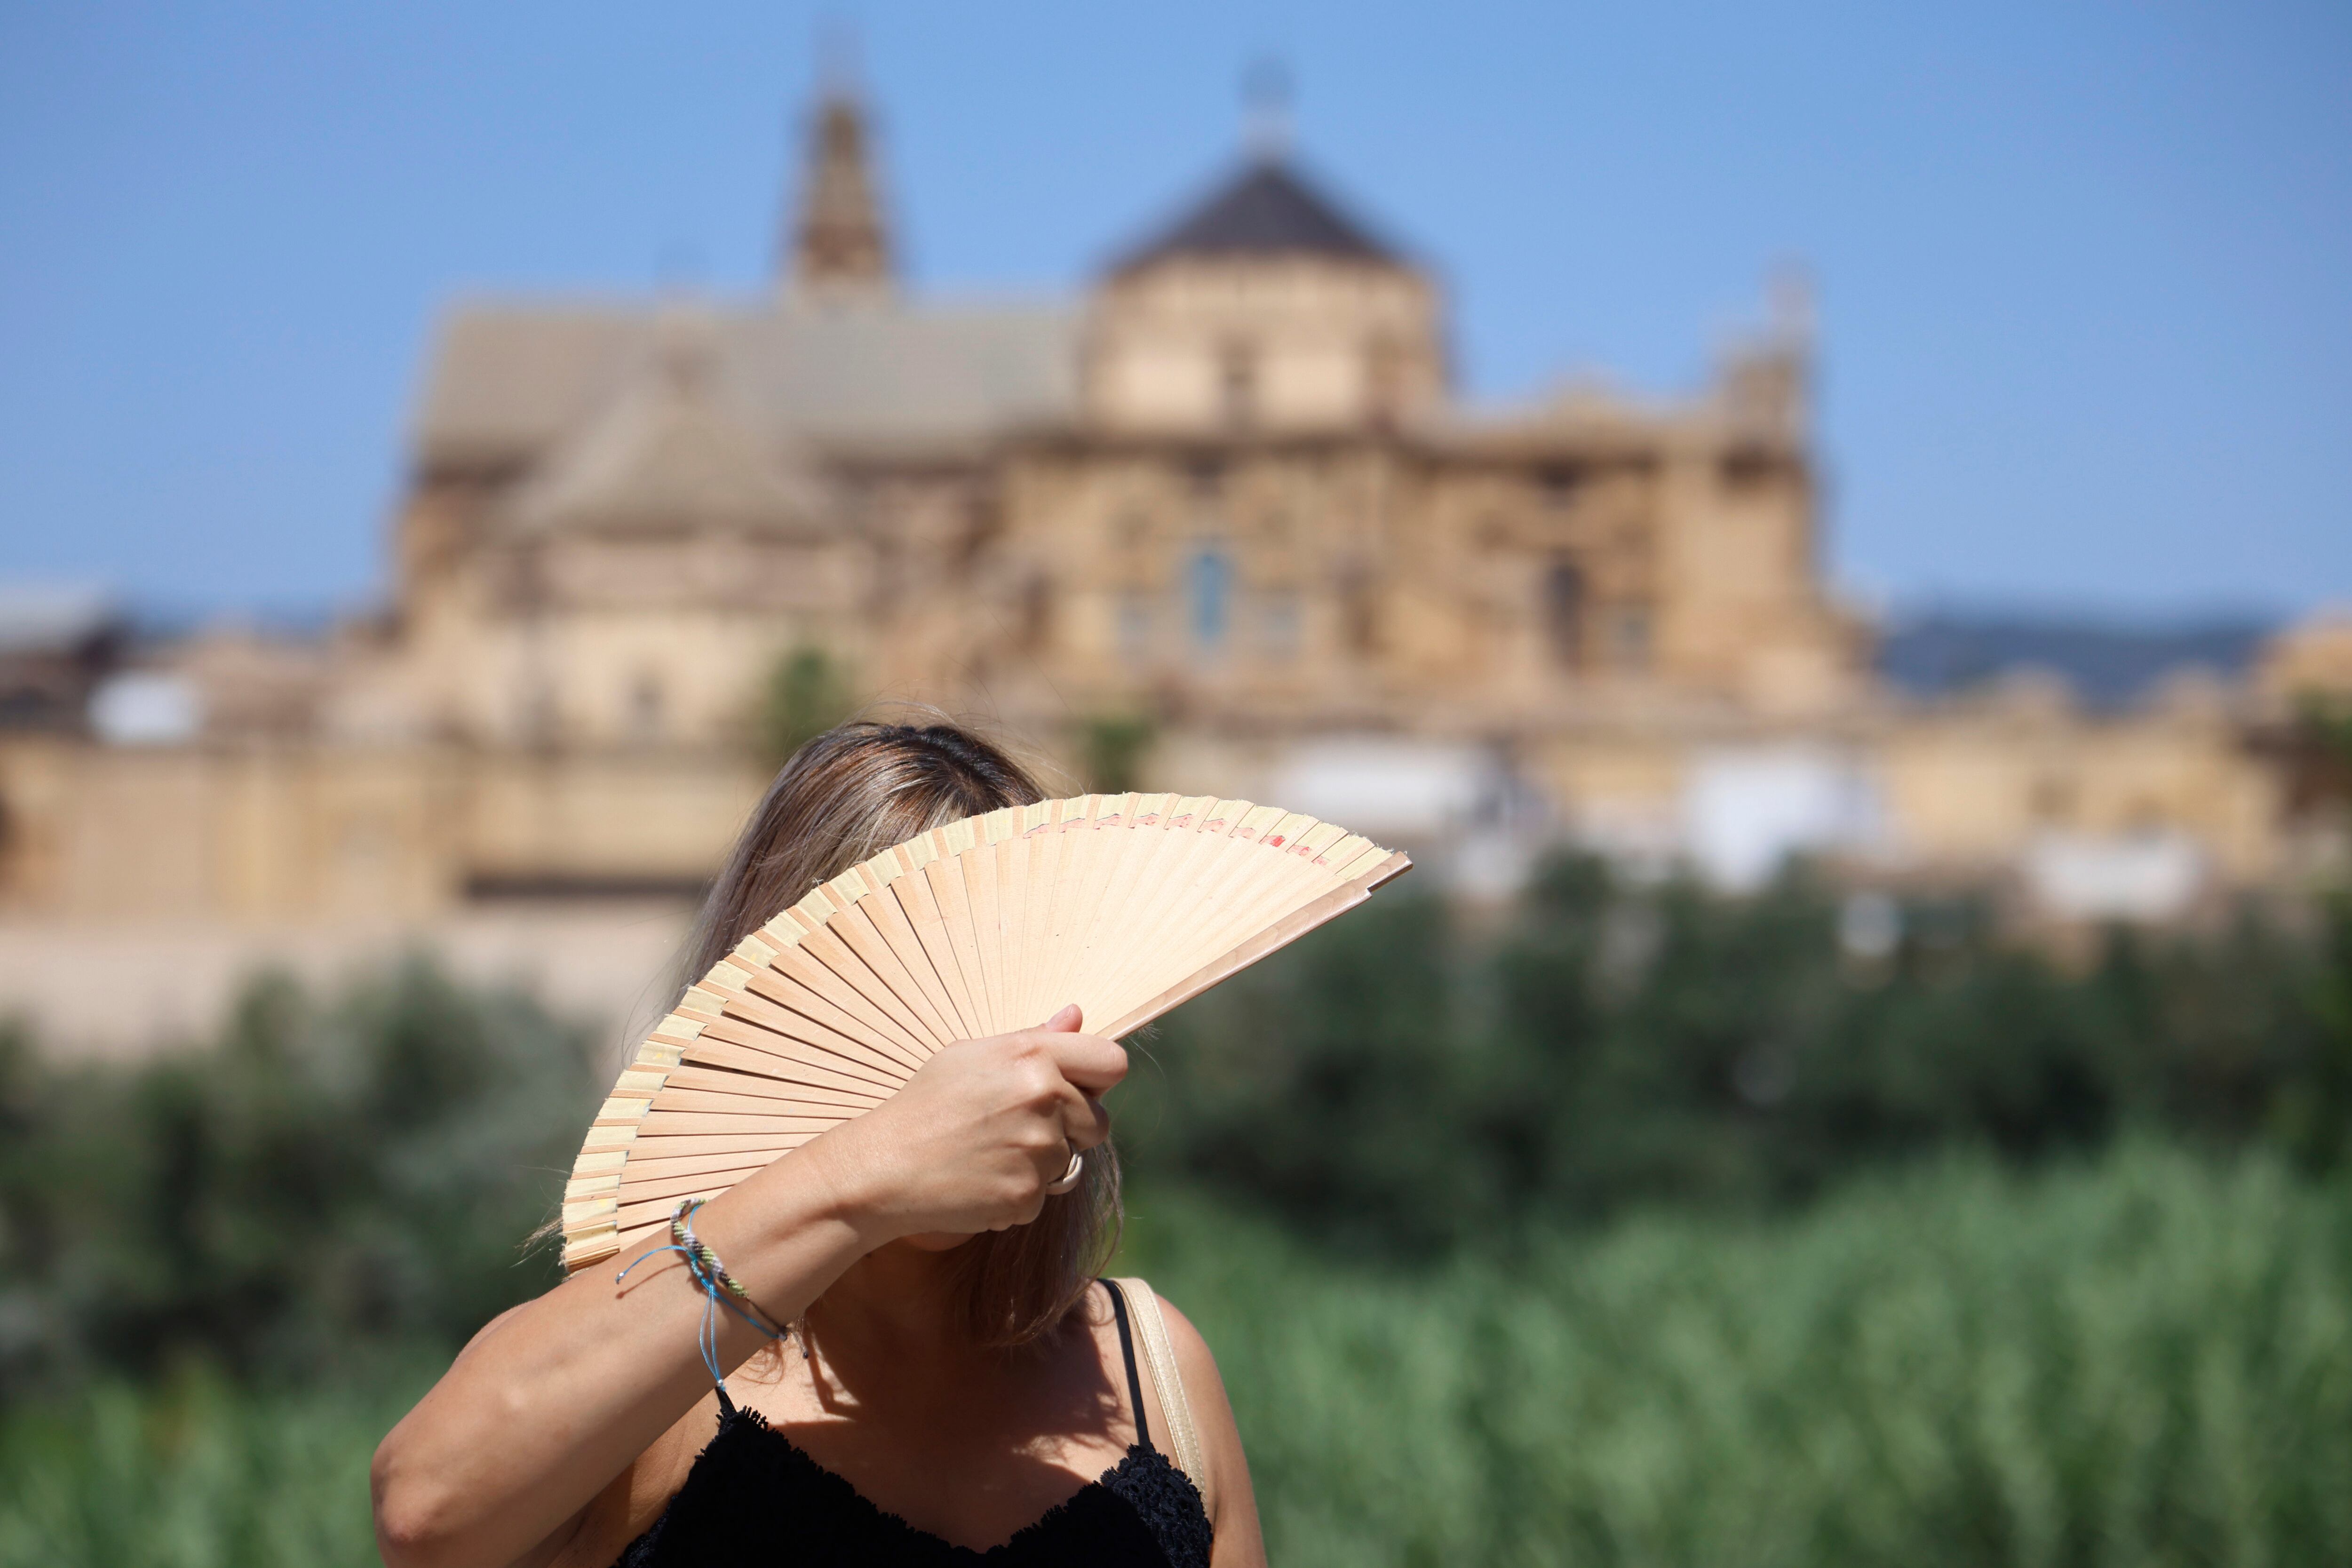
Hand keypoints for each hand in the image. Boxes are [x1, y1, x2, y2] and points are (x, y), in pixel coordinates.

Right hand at [800, 1005, 1124, 1242]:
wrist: (883, 1168)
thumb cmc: (927, 1105)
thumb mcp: (973, 1056)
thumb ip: (1035, 1038)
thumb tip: (1077, 1015)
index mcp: (1033, 1055)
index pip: (1112, 1063)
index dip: (1099, 1080)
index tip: (1080, 1090)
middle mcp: (1044, 1098)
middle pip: (1099, 1122)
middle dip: (1071, 1130)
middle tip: (1016, 1130)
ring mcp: (1038, 1149)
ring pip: (1070, 1162)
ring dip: (1040, 1164)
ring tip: (988, 1154)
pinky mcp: (1028, 1195)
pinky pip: (1044, 1196)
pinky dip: (1018, 1193)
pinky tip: (980, 1180)